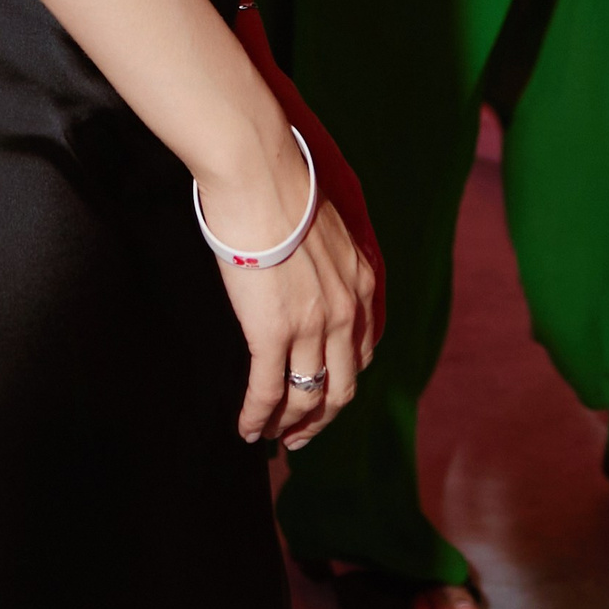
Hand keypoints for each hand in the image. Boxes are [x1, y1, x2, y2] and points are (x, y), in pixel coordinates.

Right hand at [217, 194, 377, 447]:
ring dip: (289, 425)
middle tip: (301, 435)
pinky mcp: (272, 333)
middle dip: (321, 419)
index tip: (324, 396)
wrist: (257, 171)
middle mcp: (346, 312)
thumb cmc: (278, 184)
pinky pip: (268, 391)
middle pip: (341, 387)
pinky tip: (247, 428)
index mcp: (361, 284)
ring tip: (271, 437)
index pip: (360, 354)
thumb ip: (326, 258)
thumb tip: (304, 270)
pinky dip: (258, 417)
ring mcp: (311, 326)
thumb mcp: (324, 225)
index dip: (341, 382)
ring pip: (307, 397)